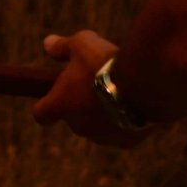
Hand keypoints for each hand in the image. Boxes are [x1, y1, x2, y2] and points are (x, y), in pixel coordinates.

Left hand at [34, 28, 148, 151]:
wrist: (145, 85)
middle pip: (74, 118)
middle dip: (81, 104)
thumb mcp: (81, 43)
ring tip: (119, 94)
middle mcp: (78, 126)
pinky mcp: (126, 142)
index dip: (46, 105)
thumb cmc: (107, 62)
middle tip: (96, 84)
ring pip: (98, 128)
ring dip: (103, 115)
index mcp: (59, 105)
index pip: (41, 114)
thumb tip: (48, 44)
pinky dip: (126, 122)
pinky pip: (122, 133)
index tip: (55, 96)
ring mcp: (102, 137)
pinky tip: (135, 106)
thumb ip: (62, 46)